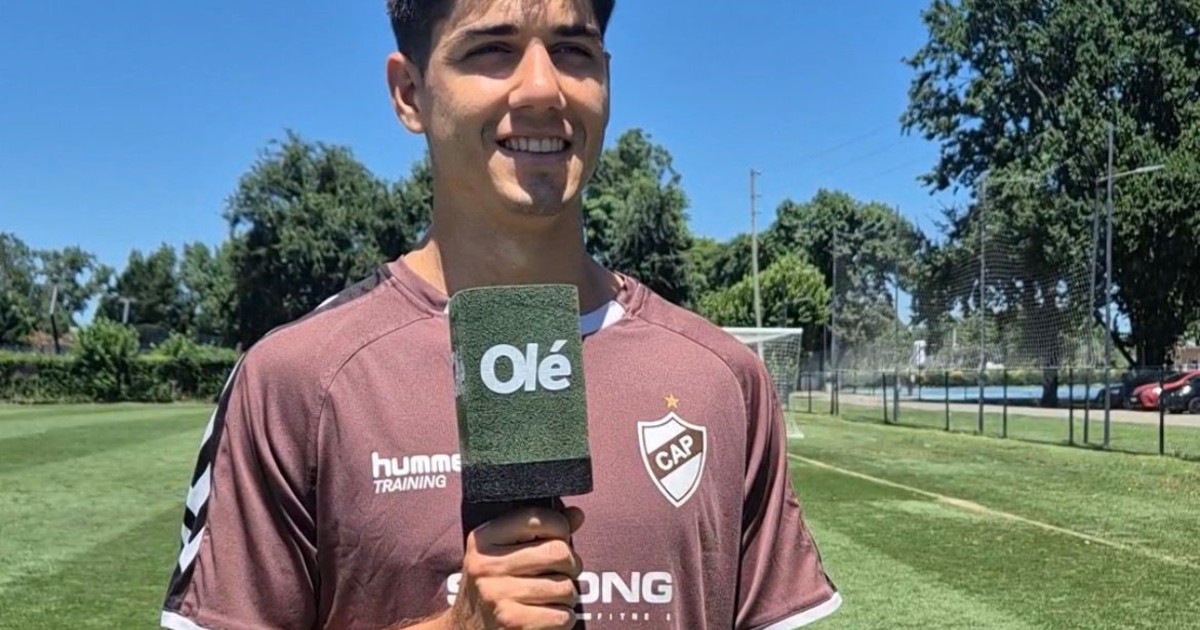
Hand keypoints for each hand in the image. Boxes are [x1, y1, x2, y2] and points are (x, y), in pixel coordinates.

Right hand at [450, 505, 584, 629]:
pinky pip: (563, 616)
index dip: (561, 528)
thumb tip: (577, 514)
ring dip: (567, 596)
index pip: (538, 519)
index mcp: (483, 539)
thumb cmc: (494, 586)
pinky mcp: (513, 624)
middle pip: (558, 552)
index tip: (558, 540)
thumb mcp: (504, 552)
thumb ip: (541, 530)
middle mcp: (487, 566)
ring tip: (551, 597)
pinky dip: (563, 619)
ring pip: (566, 587)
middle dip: (571, 564)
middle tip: (563, 573)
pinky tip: (546, 617)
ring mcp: (498, 597)